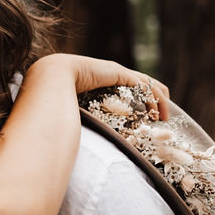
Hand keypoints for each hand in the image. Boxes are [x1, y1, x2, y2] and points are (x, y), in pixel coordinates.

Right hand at [33, 54, 171, 119]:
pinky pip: (143, 86)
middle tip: (162, 118)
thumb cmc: (57, 95)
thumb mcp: (74, 108)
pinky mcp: (120, 74)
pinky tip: (154, 112)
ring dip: (159, 101)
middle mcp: (115, 74)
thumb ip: (81, 119)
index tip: (150, 117)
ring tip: (162, 117)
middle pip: (146, 82)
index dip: (145, 99)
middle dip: (158, 99)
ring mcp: (118, 72)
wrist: (52, 77)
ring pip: (149, 83)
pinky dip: (152, 99)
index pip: (134, 85)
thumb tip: (74, 142)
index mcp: (106, 80)